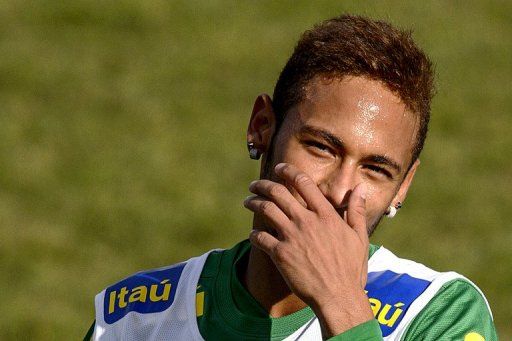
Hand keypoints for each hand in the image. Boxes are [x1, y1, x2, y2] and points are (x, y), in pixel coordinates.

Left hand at [244, 163, 373, 336]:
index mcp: (326, 215)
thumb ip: (356, 211)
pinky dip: (254, 234)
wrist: (339, 297)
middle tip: (254, 184)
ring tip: (248, 202)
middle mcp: (306, 221)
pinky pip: (260, 238)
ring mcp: (292, 237)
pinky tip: (253, 235)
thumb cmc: (351, 269)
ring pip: (265, 210)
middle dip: (262, 184)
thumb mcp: (359, 237)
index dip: (288, 171)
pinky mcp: (280, 254)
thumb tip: (360, 189)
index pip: (303, 183)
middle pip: (278, 193)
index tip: (279, 168)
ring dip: (253, 203)